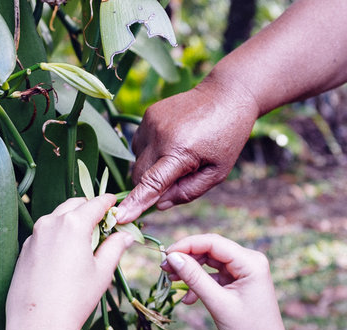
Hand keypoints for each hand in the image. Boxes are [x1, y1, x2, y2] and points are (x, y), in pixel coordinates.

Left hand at [5, 195, 133, 329]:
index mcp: (74, 224)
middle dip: (89, 209)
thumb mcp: (102, 272)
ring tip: (84, 240)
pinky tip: (64, 255)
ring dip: (72, 220)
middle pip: (74, 204)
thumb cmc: (75, 299)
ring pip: (57, 217)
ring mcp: (34, 235)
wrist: (38, 324)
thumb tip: (126, 235)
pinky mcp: (24, 249)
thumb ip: (115, 248)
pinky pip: (44, 233)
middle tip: (102, 224)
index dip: (108, 202)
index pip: (95, 204)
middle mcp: (51, 223)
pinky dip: (57, 234)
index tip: (115, 204)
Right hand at [115, 79, 258, 222]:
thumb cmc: (226, 137)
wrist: (226, 95)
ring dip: (151, 167)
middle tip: (176, 180)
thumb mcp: (217, 173)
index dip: (135, 202)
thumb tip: (159, 205)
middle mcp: (160, 135)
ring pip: (137, 160)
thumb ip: (188, 192)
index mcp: (181, 151)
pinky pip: (139, 143)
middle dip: (149, 186)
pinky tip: (172, 143)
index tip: (119, 216)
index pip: (151, 183)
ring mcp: (151, 122)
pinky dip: (151, 151)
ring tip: (178, 155)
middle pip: (139, 175)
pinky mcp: (148, 114)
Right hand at [163, 234, 288, 329]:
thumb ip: (195, 278)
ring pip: (210, 260)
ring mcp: (244, 269)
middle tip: (164, 268)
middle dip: (187, 257)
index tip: (166, 255)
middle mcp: (249, 260)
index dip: (187, 245)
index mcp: (250, 262)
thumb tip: (173, 257)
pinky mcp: (238, 279)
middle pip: (210, 249)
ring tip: (171, 280)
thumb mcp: (218, 303)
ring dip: (191, 270)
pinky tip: (188, 298)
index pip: (213, 243)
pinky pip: (214, 273)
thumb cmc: (247, 329)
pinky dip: (200, 282)